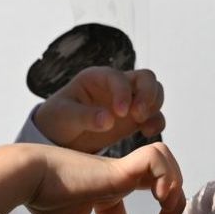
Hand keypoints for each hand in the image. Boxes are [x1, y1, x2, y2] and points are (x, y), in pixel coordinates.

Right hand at [25, 141, 184, 213]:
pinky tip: (159, 197)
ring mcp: (119, 168)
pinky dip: (165, 175)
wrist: (29, 177)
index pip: (146, 188)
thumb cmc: (44, 197)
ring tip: (166, 205)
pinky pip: (155, 158)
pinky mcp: (119, 166)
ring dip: (174, 181)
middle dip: (175, 194)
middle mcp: (117, 175)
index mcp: (107, 187)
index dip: (162, 207)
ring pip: (163, 158)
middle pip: (162, 171)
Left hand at [32, 67, 165, 153]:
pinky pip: (153, 116)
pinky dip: (156, 122)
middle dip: (148, 94)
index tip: (120, 113)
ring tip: (144, 126)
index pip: (118, 77)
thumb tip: (109, 121)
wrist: (59, 136)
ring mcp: (128, 101)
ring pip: (154, 93)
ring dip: (154, 107)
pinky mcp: (133, 119)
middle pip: (145, 78)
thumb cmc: (57, 119)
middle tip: (138, 115)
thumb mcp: (64, 116)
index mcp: (96, 77)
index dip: (122, 92)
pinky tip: (148, 133)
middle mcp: (116, 85)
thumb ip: (85, 117)